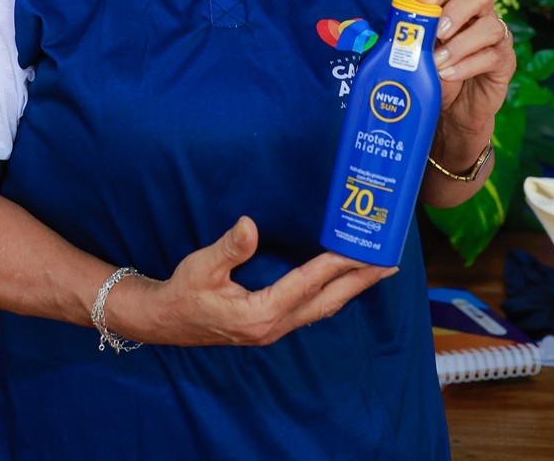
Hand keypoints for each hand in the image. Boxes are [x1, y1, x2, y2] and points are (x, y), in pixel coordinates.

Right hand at [105, 216, 395, 346]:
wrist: (164, 322)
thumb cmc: (183, 292)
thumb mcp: (201, 267)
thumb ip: (228, 247)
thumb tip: (250, 224)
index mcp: (260, 313)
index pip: (307, 284)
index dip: (335, 264)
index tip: (359, 248)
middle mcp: (274, 326)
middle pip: (327, 301)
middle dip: (359, 281)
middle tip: (389, 262)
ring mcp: (274, 329)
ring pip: (323, 308)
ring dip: (351, 288)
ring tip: (376, 270)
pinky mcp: (271, 326)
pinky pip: (311, 310)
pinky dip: (332, 294)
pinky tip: (343, 283)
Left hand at [414, 0, 516, 156]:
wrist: (454, 111)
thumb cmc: (435, 76)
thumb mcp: (419, 55)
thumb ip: (412, 39)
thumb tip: (395, 31)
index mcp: (456, 7)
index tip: (421, 0)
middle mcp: (480, 16)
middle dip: (457, 9)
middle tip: (438, 31)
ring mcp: (496, 37)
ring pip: (490, 27)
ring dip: (460, 45)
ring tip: (438, 63)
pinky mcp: (505, 61)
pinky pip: (492, 56)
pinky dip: (467, 65)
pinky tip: (449, 74)